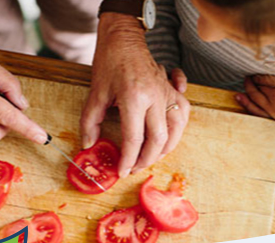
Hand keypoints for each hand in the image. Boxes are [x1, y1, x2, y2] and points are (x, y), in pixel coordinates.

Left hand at [81, 14, 189, 177]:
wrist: (124, 39)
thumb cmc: (109, 63)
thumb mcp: (95, 93)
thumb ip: (90, 121)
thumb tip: (89, 144)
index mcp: (134, 98)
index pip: (134, 139)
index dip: (128, 159)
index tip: (122, 171)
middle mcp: (155, 97)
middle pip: (158, 139)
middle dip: (147, 160)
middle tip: (135, 168)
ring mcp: (167, 93)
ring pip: (176, 130)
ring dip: (166, 149)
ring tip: (152, 157)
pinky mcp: (173, 89)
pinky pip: (184, 112)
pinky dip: (179, 127)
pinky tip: (171, 134)